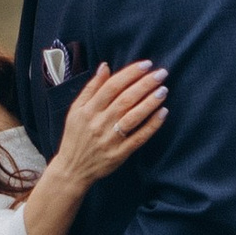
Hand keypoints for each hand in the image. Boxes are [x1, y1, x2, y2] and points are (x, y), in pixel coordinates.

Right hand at [55, 57, 167, 187]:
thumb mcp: (76, 110)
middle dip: (144, 84)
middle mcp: (99, 123)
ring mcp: (110, 139)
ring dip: (150, 102)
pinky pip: (138, 137)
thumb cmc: (75, 136)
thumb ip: (91, 88)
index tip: (146, 65)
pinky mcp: (119, 154)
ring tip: (163, 90)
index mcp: (87, 110)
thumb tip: (105, 66)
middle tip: (161, 74)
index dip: (130, 74)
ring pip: (133, 117)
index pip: (111, 87)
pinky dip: (151, 125)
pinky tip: (162, 113)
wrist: (72, 169)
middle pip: (124, 100)